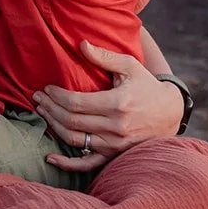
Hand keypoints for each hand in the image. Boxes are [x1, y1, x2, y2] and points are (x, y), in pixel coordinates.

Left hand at [32, 40, 183, 171]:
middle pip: (71, 120)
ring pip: (74, 139)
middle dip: (49, 108)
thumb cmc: (147, 86)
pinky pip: (87, 164)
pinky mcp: (114, 155)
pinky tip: (50, 157)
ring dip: (53, 126)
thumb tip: (81, 44)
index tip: (46, 88)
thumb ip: (104, 56)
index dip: (56, 96)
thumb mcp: (130, 66)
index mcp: (118, 103)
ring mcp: (114, 144)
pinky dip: (67, 164)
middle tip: (36, 98)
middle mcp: (115, 126)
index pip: (76, 102)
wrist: (170, 113)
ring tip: (42, 113)